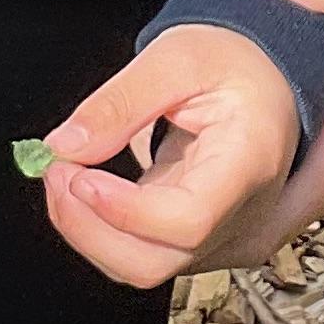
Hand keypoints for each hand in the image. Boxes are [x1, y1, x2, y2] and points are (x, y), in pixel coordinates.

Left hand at [34, 19, 306, 291]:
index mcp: (249, 163)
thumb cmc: (234, 65)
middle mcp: (242, 214)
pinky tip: (86, 189)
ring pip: (142, 266)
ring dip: (88, 230)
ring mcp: (221, 235)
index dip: (124, 210)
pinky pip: (142, 254)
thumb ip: (120, 101)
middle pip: (156, 261)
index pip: (188, 219)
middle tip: (56, 171)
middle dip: (88, 227)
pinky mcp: (197, 241)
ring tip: (65, 173)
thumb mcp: (177, 57)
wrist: (266, 81)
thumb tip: (64, 146)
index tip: (78, 176)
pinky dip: (102, 230)